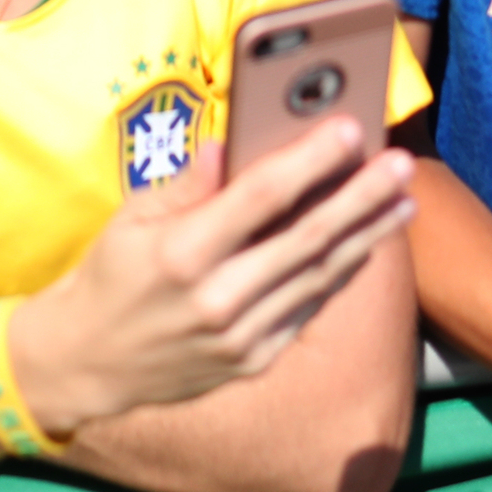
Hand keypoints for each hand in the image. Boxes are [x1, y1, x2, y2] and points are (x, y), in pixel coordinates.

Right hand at [12, 117, 417, 437]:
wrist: (87, 363)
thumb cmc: (111, 275)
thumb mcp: (133, 216)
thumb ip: (190, 182)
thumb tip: (237, 141)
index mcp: (183, 253)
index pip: (262, 197)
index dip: (310, 160)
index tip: (349, 129)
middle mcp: (218, 299)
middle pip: (306, 239)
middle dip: (361, 197)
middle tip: (400, 164)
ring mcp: (240, 338)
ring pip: (319, 278)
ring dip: (366, 237)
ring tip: (404, 202)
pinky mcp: (252, 362)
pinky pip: (307, 310)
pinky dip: (339, 275)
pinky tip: (366, 245)